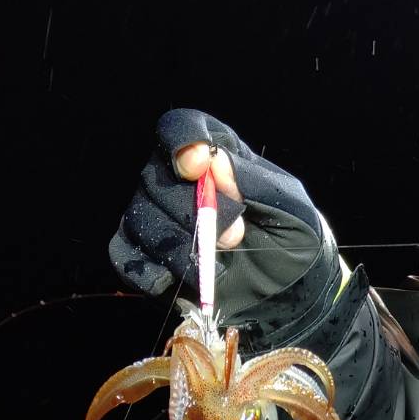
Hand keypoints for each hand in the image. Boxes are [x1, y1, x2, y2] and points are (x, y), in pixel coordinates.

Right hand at [110, 109, 329, 319]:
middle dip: (194, 212)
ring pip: (140, 218)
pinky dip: (148, 270)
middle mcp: (178, 178)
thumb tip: (214, 162)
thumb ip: (256, 184)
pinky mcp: (146, 254)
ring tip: (214, 264)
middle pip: (157, 178)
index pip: (181, 127)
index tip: (198, 167)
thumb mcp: (293, 211)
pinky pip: (125, 255)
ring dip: (177, 245)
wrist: (285, 292)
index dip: (182, 142)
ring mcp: (158, 215)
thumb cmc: (292, 241)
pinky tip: (178, 279)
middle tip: (234, 237)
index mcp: (216, 152)